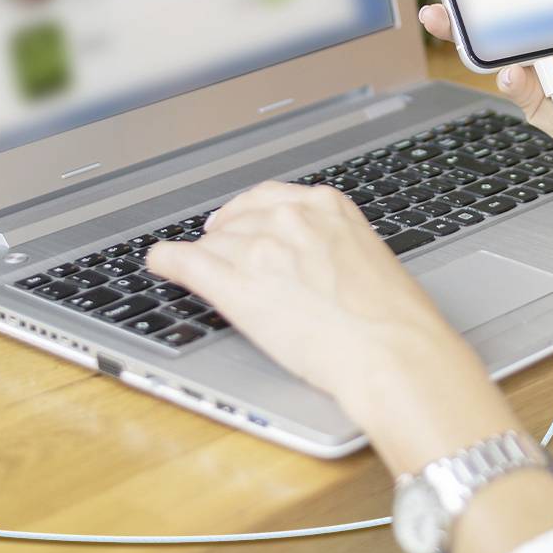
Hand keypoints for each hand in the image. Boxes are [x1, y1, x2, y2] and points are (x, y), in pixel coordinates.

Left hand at [148, 181, 520, 474]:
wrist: (393, 354)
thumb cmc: (393, 320)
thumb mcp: (366, 256)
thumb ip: (330, 241)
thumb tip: (306, 254)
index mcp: (325, 206)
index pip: (266, 198)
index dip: (246, 215)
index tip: (236, 224)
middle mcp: (288, 218)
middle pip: (236, 221)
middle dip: (229, 241)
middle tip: (226, 260)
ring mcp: (258, 248)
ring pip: (212, 244)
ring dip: (208, 260)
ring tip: (205, 275)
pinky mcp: (233, 283)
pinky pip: (183, 260)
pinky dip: (166, 260)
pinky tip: (160, 263)